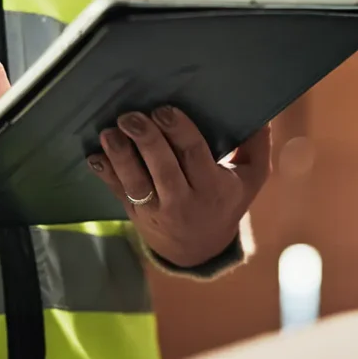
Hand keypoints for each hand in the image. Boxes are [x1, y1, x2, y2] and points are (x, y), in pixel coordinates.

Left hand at [87, 106, 271, 267]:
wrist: (199, 248)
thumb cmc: (225, 200)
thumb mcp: (250, 179)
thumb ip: (257, 146)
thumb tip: (263, 114)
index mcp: (213, 188)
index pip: (195, 156)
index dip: (179, 132)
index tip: (165, 110)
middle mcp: (184, 201)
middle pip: (164, 170)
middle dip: (147, 141)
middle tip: (132, 117)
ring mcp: (157, 210)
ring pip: (137, 184)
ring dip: (121, 158)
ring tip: (110, 133)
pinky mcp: (135, 214)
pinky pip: (118, 194)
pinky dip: (105, 175)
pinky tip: (95, 156)